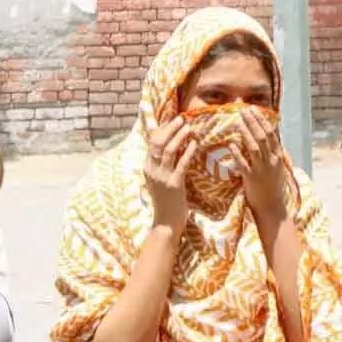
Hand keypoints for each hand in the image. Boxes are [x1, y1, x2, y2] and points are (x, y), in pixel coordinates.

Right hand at [145, 116, 196, 237]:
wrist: (165, 223)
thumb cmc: (165, 201)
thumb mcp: (158, 180)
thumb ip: (161, 165)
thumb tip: (170, 148)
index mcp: (147, 167)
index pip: (151, 143)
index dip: (160, 129)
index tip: (171, 119)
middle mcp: (152, 170)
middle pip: (158, 142)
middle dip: (169, 128)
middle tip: (181, 119)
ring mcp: (162, 177)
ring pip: (168, 150)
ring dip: (179, 136)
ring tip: (188, 127)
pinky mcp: (174, 184)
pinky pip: (181, 164)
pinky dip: (188, 151)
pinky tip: (194, 144)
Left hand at [230, 106, 288, 224]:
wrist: (273, 208)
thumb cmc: (273, 187)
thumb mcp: (276, 167)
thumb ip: (271, 153)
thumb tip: (266, 137)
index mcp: (278, 156)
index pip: (271, 134)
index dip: (262, 120)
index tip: (254, 110)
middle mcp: (272, 161)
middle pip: (262, 137)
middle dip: (253, 122)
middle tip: (244, 110)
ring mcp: (262, 170)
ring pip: (255, 148)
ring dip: (246, 133)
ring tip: (238, 121)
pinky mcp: (252, 179)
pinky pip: (244, 164)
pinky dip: (238, 153)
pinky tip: (231, 144)